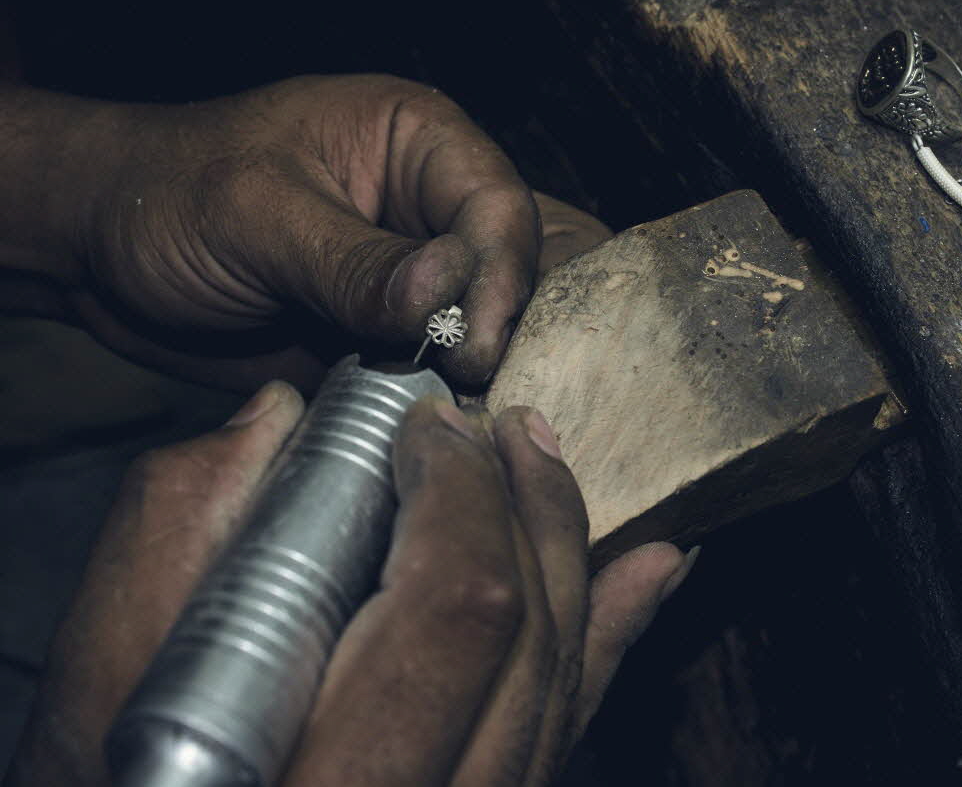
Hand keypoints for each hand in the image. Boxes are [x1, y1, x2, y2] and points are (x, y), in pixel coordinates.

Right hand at [8, 384, 692, 785]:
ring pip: (567, 674)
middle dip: (523, 505)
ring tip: (545, 458)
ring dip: (571, 547)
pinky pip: (576, 719)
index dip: (462, 496)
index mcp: (341, 779)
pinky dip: (617, 631)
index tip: (430, 428)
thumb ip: (176, 538)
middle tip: (498, 428)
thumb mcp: (101, 685)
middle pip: (532, 633)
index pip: (460, 608)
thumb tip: (278, 419)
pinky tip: (652, 565)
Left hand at [69, 76, 544, 389]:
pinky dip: (429, 398)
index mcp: (415, 142)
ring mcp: (407, 278)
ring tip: (453, 408)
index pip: (495, 205)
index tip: (470, 336)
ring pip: (473, 326)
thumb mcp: (258, 214)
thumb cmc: (164, 193)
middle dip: (491, 325)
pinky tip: (424, 421)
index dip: (496, 271)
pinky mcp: (382, 336)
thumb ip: (353, 259)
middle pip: (503, 270)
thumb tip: (440, 297)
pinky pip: (428, 371)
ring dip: (466, 369)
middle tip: (467, 380)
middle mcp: (426, 209)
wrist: (96, 251)